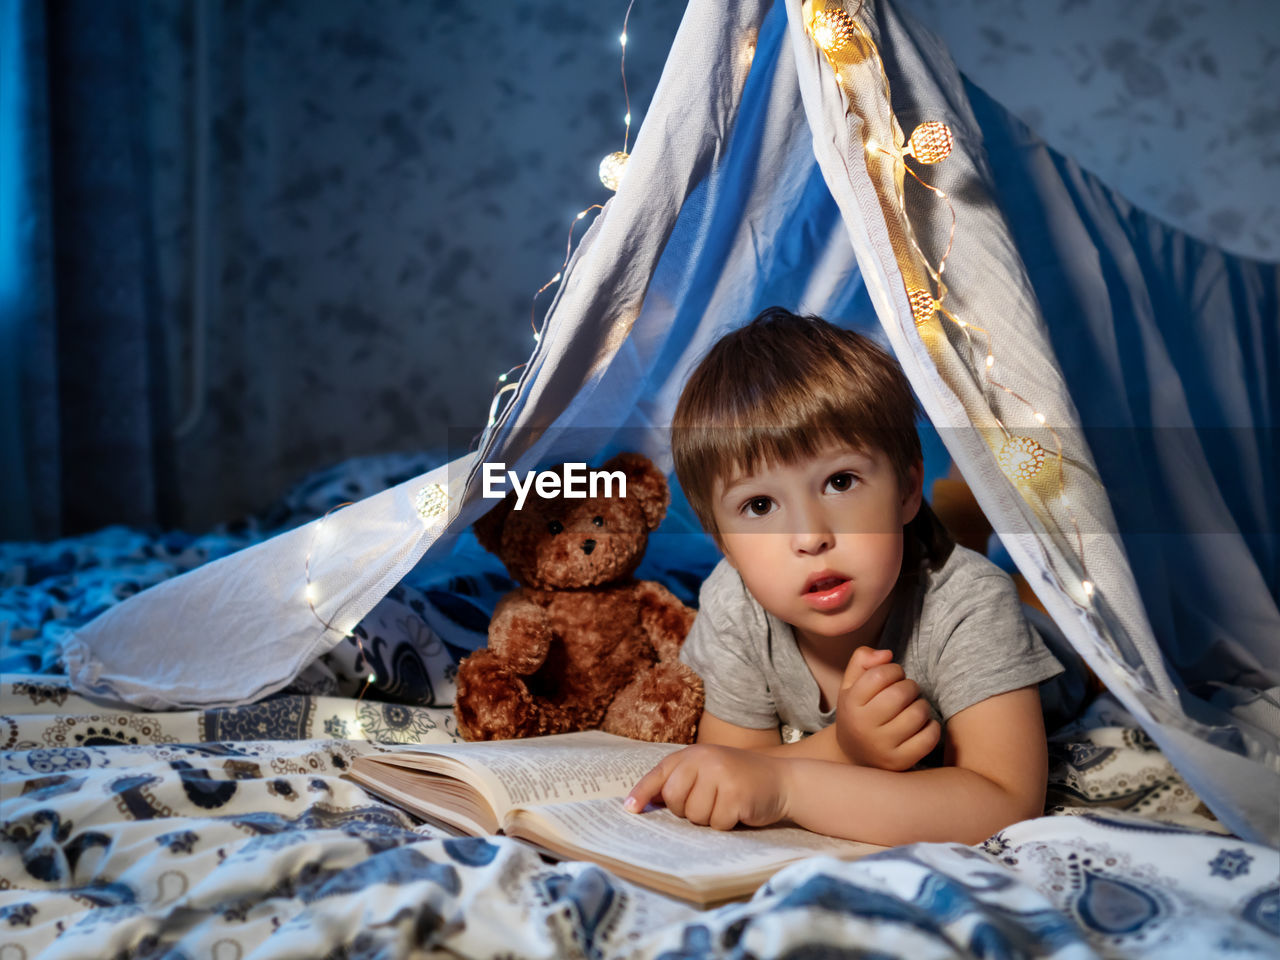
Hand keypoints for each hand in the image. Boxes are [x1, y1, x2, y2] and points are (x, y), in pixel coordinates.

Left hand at [624, 745, 789, 829]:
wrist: (783, 780)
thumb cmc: (740, 779)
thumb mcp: (709, 771)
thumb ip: (681, 780)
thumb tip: (646, 800)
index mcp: (694, 754)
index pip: (660, 774)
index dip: (642, 793)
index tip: (629, 810)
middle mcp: (705, 760)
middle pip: (674, 800)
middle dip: (687, 810)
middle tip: (708, 802)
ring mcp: (721, 776)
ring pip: (695, 816)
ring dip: (709, 818)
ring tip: (726, 804)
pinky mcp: (736, 796)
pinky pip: (716, 824)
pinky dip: (726, 824)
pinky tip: (739, 810)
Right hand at [836, 646, 940, 770]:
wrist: (853, 756)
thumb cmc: (858, 713)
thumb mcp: (850, 685)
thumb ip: (862, 659)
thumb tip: (887, 654)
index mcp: (850, 704)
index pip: (879, 675)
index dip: (894, 669)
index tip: (894, 676)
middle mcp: (863, 727)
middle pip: (900, 694)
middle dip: (910, 686)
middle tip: (907, 692)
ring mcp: (882, 747)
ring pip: (917, 713)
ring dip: (922, 705)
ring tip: (913, 707)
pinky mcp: (900, 762)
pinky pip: (929, 737)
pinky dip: (932, 726)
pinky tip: (922, 725)